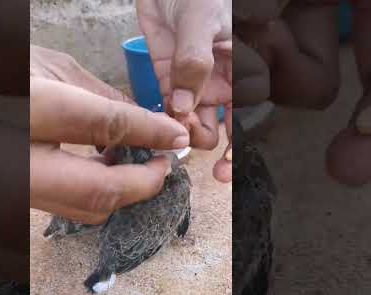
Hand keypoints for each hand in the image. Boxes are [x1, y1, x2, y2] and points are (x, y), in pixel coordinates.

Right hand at [30, 46, 189, 223]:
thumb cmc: (0, 73)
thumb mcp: (49, 68)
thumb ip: (100, 96)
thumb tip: (149, 124)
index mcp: (27, 109)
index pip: (104, 126)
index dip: (149, 133)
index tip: (175, 138)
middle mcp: (19, 161)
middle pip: (99, 192)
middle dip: (143, 183)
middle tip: (162, 163)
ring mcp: (17, 186)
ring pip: (86, 208)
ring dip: (124, 190)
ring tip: (137, 162)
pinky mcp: (20, 196)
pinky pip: (69, 206)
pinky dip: (99, 192)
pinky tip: (105, 167)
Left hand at [136, 0, 231, 181]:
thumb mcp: (201, 21)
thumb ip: (195, 62)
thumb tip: (184, 106)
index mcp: (242, 69)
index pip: (247, 115)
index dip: (237, 143)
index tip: (225, 161)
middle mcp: (222, 84)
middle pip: (223, 129)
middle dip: (210, 144)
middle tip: (198, 150)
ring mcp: (195, 86)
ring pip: (195, 125)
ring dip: (185, 133)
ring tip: (175, 125)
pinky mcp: (169, 82)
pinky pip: (170, 111)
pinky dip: (164, 120)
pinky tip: (159, 120)